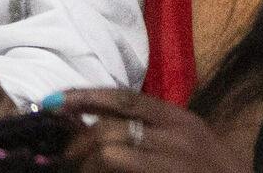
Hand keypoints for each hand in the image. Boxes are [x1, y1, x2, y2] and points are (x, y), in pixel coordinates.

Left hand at [58, 89, 250, 172]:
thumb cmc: (207, 168)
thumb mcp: (185, 137)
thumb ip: (150, 127)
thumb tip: (97, 122)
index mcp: (179, 118)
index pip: (126, 99)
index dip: (87, 97)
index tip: (55, 100)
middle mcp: (174, 136)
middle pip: (110, 128)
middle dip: (79, 142)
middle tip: (64, 156)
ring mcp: (168, 163)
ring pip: (108, 154)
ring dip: (86, 165)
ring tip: (82, 171)